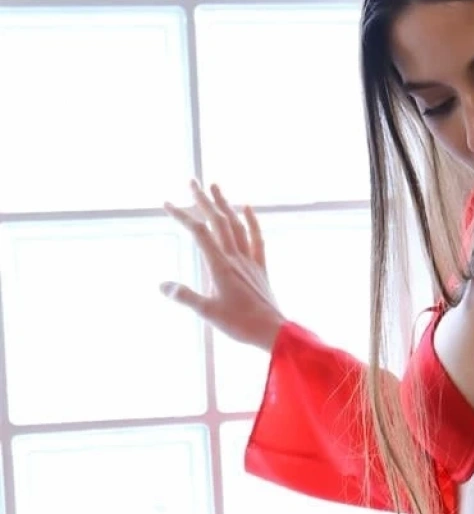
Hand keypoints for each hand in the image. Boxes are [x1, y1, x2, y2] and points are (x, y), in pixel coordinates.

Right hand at [160, 179, 283, 351]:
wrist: (273, 331)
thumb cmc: (240, 324)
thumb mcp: (208, 312)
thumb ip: (185, 296)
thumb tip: (162, 285)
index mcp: (220, 266)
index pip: (198, 233)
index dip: (182, 215)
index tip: (167, 203)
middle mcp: (235, 257)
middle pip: (218, 221)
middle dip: (204, 200)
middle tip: (192, 181)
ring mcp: (249, 261)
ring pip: (237, 225)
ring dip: (225, 204)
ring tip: (215, 186)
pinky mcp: (260, 268)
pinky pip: (257, 239)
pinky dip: (252, 221)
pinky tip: (247, 207)